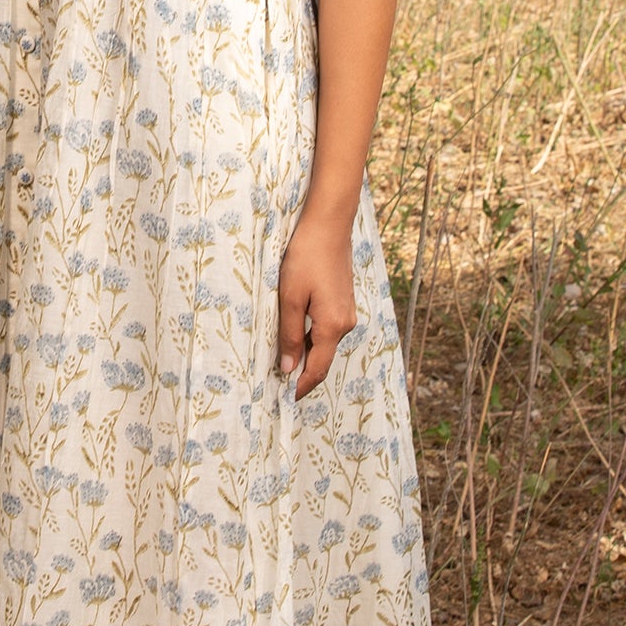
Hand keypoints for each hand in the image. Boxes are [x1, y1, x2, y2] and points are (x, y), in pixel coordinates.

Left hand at [277, 205, 356, 397]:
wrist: (328, 225)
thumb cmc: (305, 257)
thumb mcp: (290, 298)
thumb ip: (289, 335)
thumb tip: (288, 368)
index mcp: (332, 326)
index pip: (317, 368)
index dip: (302, 386)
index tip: (286, 400)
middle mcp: (345, 323)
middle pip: (322, 358)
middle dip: (303, 372)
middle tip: (278, 383)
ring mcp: (347, 312)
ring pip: (324, 343)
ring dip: (306, 353)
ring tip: (282, 359)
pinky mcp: (343, 301)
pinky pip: (327, 329)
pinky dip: (312, 338)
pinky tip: (295, 333)